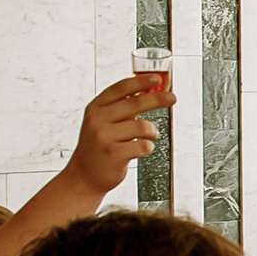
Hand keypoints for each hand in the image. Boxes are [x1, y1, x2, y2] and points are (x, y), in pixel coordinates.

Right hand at [57, 74, 168, 197]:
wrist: (83, 176)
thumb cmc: (99, 147)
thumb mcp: (102, 123)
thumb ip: (121, 108)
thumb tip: (150, 91)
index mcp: (95, 109)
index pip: (120, 88)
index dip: (140, 82)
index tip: (156, 78)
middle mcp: (98, 120)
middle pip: (135, 103)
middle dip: (158, 98)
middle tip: (172, 98)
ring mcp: (104, 137)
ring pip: (143, 126)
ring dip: (152, 132)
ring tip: (149, 136)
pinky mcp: (114, 154)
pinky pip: (144, 146)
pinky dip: (148, 147)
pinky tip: (141, 150)